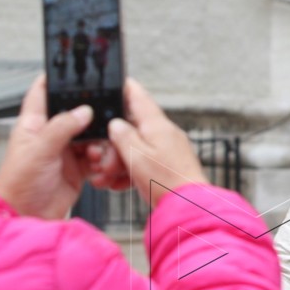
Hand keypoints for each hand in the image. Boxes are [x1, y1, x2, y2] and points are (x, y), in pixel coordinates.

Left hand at [0, 75, 93, 218]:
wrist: (26, 216)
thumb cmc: (18, 184)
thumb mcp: (40, 150)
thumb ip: (63, 127)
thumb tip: (84, 110)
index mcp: (34, 123)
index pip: (42, 93)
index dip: (55, 79)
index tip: (73, 71)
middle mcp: (50, 135)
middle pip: (76, 114)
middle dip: (92, 118)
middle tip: (103, 122)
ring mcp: (65, 152)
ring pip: (91, 136)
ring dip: (101, 145)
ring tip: (97, 155)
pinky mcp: (77, 169)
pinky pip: (97, 157)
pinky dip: (103, 161)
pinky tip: (99, 168)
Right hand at [104, 78, 206, 208]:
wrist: (189, 207)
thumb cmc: (165, 181)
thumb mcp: (136, 156)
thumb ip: (123, 135)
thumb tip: (116, 124)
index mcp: (157, 125)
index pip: (138, 96)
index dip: (124, 88)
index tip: (114, 82)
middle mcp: (165, 133)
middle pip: (132, 127)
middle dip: (113, 141)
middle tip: (100, 158)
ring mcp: (169, 150)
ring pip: (137, 147)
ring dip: (119, 160)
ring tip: (105, 176)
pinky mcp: (170, 166)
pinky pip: (146, 163)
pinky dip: (131, 171)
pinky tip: (118, 184)